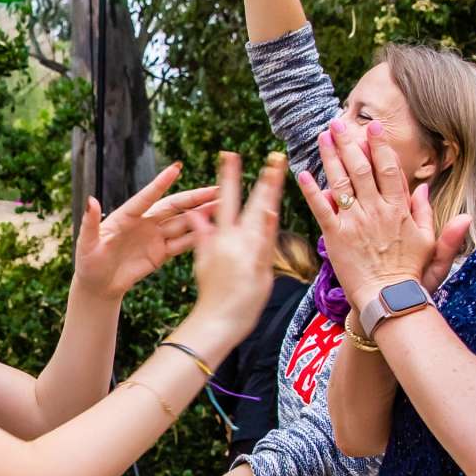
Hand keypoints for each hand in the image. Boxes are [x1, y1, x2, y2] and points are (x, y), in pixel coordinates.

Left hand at [73, 162, 217, 300]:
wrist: (98, 286)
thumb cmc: (88, 263)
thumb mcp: (86, 244)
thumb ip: (90, 222)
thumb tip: (90, 200)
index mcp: (126, 216)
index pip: (147, 197)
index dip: (160, 184)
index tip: (176, 169)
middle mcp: (144, 222)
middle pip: (174, 207)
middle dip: (195, 198)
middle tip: (217, 189)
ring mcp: (155, 237)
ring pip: (183, 223)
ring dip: (202, 214)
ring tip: (223, 205)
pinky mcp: (161, 253)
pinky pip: (182, 243)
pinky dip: (198, 237)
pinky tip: (215, 231)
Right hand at [179, 150, 285, 344]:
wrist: (216, 320)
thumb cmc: (212, 292)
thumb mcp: (202, 260)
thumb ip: (202, 234)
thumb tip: (196, 212)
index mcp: (220, 237)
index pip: (225, 199)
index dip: (229, 176)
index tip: (231, 155)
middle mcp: (234, 240)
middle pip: (250, 203)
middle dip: (263, 179)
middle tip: (274, 157)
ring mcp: (247, 252)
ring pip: (261, 217)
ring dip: (269, 193)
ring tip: (279, 172)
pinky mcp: (259, 266)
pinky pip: (266, 242)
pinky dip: (268, 226)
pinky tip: (273, 209)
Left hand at [293, 120, 469, 311]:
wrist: (389, 300)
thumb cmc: (410, 274)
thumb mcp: (430, 243)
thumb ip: (428, 214)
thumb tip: (426, 188)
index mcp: (399, 210)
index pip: (389, 170)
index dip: (380, 147)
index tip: (373, 128)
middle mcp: (376, 211)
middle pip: (361, 169)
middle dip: (349, 143)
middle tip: (338, 123)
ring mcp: (355, 223)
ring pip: (341, 183)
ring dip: (330, 158)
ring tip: (322, 138)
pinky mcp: (335, 237)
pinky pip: (322, 209)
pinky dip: (312, 191)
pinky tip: (302, 173)